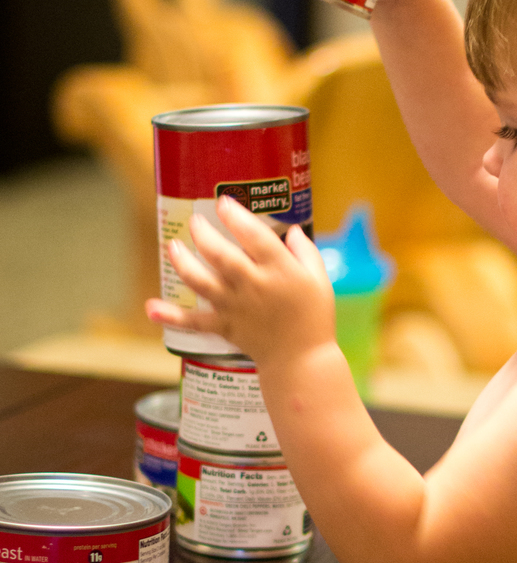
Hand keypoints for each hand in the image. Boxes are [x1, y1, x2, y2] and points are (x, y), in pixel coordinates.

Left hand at [145, 195, 336, 366]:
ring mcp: (236, 307)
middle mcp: (254, 285)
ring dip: (183, 263)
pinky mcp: (224, 326)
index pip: (254, 236)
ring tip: (172, 246)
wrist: (301, 360)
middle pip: (221, 255)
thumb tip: (292, 229)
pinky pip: (194, 322)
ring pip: (202, 282)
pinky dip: (171, 316)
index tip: (223, 202)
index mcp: (279, 270)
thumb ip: (305, 251)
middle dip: (203, 234)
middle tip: (194, 220)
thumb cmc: (314, 317)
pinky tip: (151, 307)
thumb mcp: (318, 278)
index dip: (236, 216)